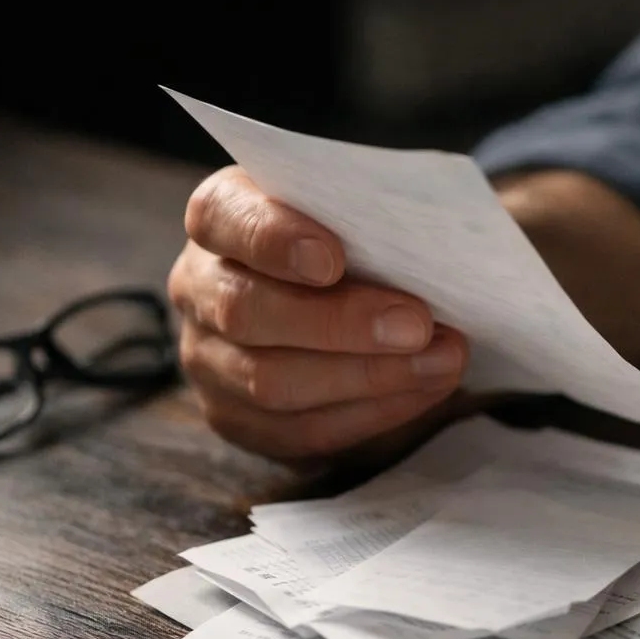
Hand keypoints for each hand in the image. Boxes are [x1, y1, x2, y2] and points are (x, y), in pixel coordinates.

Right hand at [168, 166, 468, 460]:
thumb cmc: (352, 240)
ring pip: (271, 381)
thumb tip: (430, 245)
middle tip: (417, 325)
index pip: (221, 218)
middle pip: (246, 311)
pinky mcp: (235, 417)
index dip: (272, 240)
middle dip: (340, 323)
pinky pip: (300, 428)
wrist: (339, 299)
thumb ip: (371, 216)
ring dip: (369, 376)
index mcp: (219, 216)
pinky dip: (371, 412)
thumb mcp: (352, 210)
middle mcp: (199, 286)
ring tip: (440, 361)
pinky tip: (422, 391)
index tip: (332, 259)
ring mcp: (208, 358)